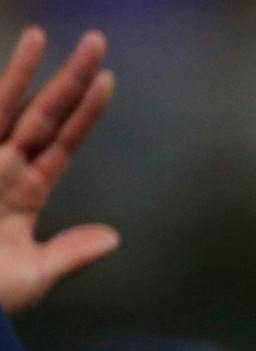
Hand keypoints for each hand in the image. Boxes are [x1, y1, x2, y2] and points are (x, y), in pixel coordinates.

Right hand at [0, 28, 116, 314]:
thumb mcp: (34, 276)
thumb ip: (69, 254)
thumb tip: (112, 238)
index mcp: (22, 191)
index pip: (62, 143)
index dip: (86, 114)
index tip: (109, 82)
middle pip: (41, 114)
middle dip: (67, 79)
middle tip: (95, 40)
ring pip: (3, 107)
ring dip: (22, 72)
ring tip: (43, 36)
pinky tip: (5, 75)